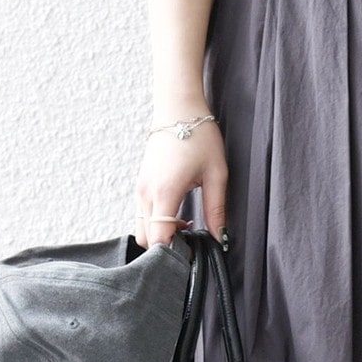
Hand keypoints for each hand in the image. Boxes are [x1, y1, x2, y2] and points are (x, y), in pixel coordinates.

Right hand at [134, 115, 228, 249]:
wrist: (179, 108)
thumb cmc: (199, 137)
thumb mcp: (217, 175)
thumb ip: (217, 210)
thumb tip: (221, 238)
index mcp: (164, 192)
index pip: (158, 238)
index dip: (173, 252)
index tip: (192, 252)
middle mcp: (146, 192)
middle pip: (146, 238)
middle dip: (166, 246)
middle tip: (191, 242)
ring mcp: (140, 188)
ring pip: (142, 227)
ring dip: (162, 233)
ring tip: (187, 226)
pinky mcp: (141, 184)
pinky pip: (143, 214)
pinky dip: (157, 222)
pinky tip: (178, 214)